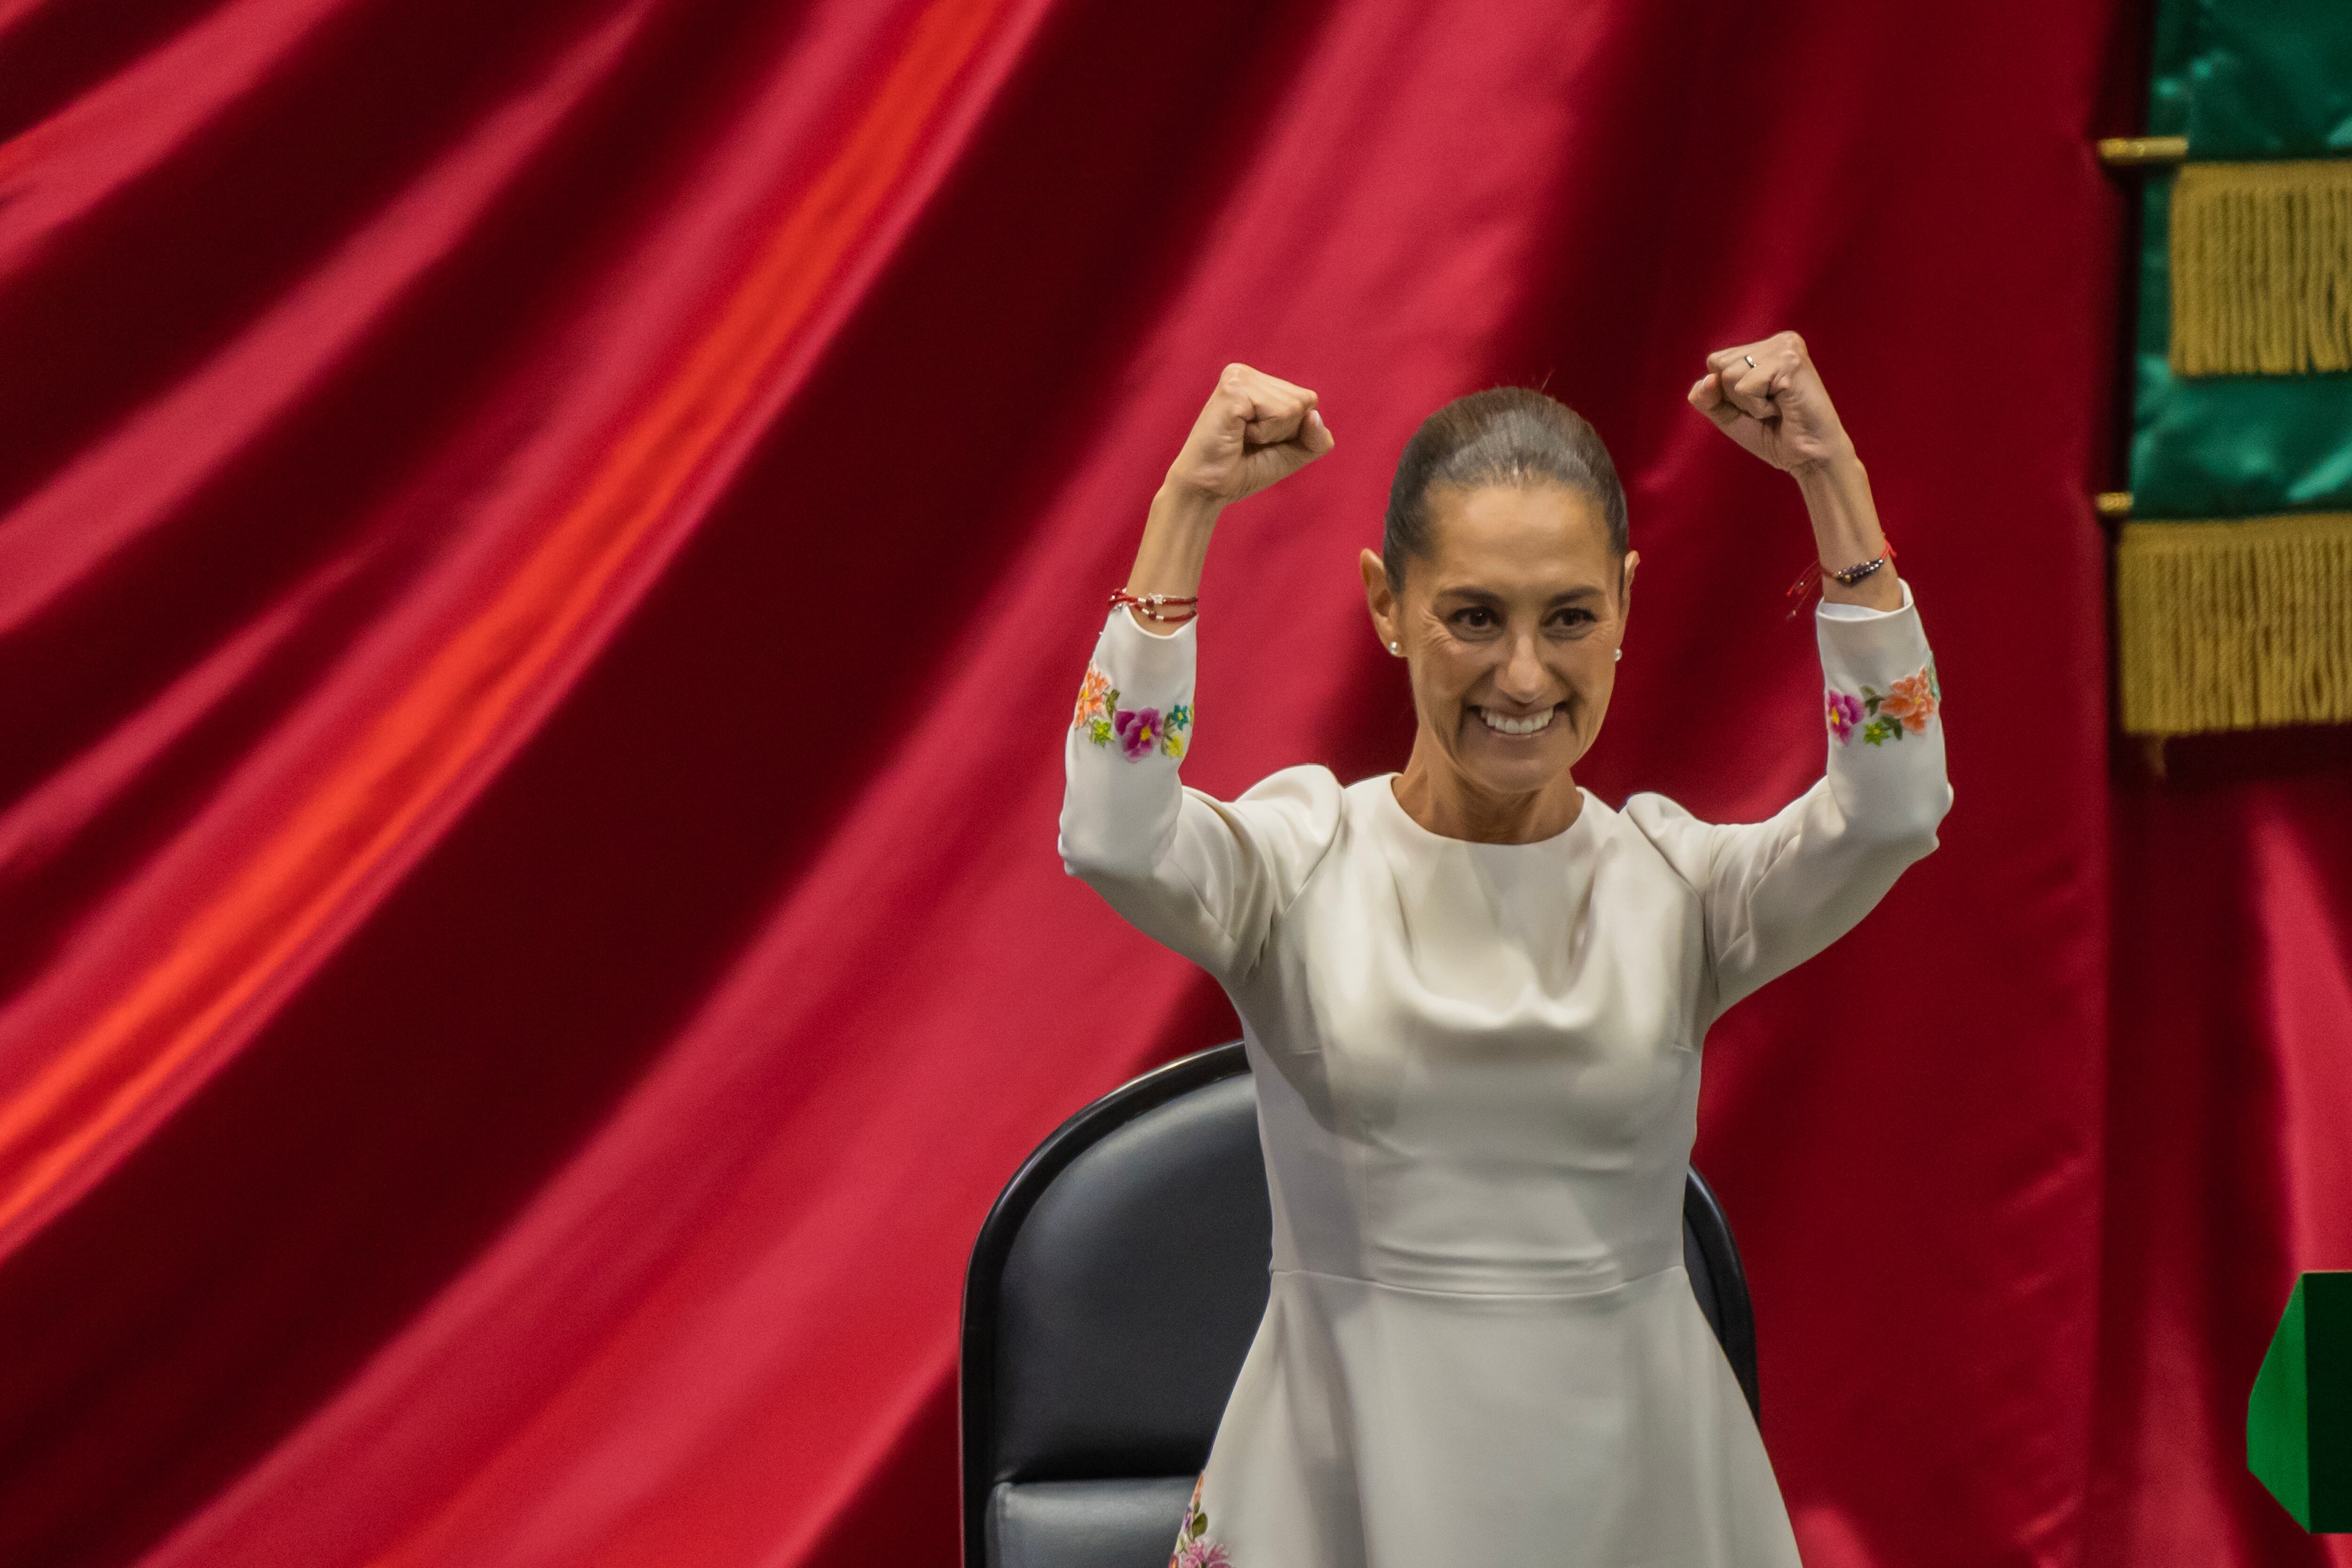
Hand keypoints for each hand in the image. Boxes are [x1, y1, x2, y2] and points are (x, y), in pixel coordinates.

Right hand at [1164, 363, 1334, 504]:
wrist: (1207, 490)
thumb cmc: (1243, 471)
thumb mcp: (1291, 454)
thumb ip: (1316, 439)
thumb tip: (1315, 414)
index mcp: (1257, 382)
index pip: (1307, 401)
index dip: (1292, 431)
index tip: (1259, 440)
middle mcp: (1246, 373)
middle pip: (1305, 401)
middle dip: (1284, 432)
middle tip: (1249, 441)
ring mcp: (1238, 377)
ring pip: (1294, 406)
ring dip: (1272, 433)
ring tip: (1241, 437)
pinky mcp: (1233, 389)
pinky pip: (1279, 412)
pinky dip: (1264, 433)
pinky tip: (1238, 434)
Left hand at [1686, 331, 1854, 472]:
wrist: (1810, 458)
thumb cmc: (1774, 435)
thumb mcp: (1729, 415)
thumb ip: (1707, 397)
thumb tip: (1706, 379)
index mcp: (1766, 347)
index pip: (1716, 362)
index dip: (1727, 393)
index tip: (1760, 403)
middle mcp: (1779, 341)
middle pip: (1720, 365)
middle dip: (1737, 397)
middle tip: (1771, 407)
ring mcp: (1786, 348)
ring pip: (1729, 375)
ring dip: (1750, 403)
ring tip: (1778, 407)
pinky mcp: (1791, 362)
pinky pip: (1746, 386)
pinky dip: (1759, 407)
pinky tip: (1783, 408)